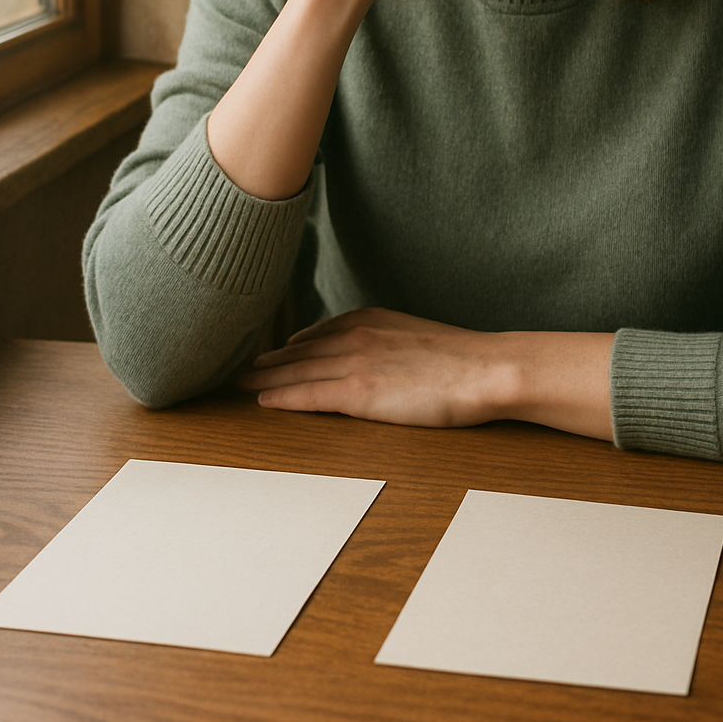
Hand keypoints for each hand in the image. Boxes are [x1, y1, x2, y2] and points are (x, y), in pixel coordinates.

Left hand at [240, 308, 615, 439]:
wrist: (485, 369)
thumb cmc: (459, 359)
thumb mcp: (412, 336)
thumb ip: (383, 340)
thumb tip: (365, 354)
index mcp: (368, 319)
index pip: (315, 333)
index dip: (287, 346)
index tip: (268, 353)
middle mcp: (354, 335)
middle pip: (297, 351)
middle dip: (266, 360)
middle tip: (237, 369)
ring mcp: (354, 362)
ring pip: (295, 372)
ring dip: (264, 379)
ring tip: (240, 385)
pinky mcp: (359, 392)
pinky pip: (309, 396)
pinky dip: (282, 398)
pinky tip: (264, 402)